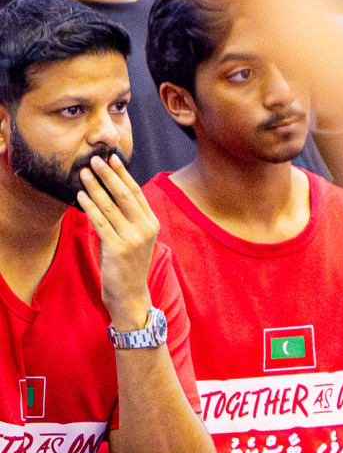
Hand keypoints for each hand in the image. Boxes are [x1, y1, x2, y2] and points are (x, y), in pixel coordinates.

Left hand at [76, 154, 158, 331]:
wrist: (130, 293)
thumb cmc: (128, 264)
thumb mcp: (134, 238)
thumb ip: (127, 217)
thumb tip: (108, 190)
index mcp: (152, 224)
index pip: (136, 193)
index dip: (123, 174)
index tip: (111, 158)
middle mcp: (145, 229)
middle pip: (124, 195)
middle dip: (108, 175)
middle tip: (94, 159)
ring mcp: (133, 239)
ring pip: (110, 206)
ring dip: (95, 187)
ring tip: (83, 173)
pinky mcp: (117, 248)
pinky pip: (100, 222)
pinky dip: (89, 206)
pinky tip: (80, 195)